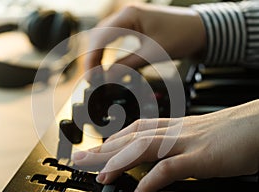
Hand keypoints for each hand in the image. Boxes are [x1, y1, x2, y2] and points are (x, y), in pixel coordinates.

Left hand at [72, 100, 258, 191]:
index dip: (115, 139)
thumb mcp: (201, 135)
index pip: (137, 129)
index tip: (99, 148)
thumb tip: (168, 156)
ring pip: (143, 148)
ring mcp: (187, 143)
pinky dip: (150, 182)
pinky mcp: (201, 157)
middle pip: (131, 138)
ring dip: (118, 162)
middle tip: (81, 159)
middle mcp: (176, 132)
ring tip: (99, 176)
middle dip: (104, 149)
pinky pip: (169, 169)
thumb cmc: (235, 131)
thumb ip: (181, 143)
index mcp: (176, 126)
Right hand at [84, 3, 205, 80]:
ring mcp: (129, 19)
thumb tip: (107, 79)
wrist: (200, 30)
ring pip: (104, 37)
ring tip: (96, 73)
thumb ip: (127, 65)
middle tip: (91, 78)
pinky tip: (106, 63)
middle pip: (98, 35)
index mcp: (129, 15)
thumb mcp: (153, 53)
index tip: (90, 76)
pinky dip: (107, 52)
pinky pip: (114, 38)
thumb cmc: (181, 36)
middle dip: (92, 57)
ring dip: (98, 55)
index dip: (92, 58)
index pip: (101, 37)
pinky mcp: (134, 26)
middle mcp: (126, 14)